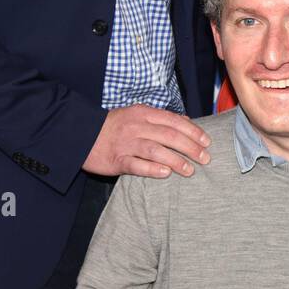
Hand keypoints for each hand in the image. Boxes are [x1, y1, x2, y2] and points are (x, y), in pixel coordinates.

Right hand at [82, 104, 210, 178]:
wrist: (82, 134)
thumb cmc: (114, 126)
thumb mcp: (137, 114)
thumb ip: (161, 118)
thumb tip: (186, 120)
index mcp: (144, 113)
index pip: (174, 121)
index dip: (193, 131)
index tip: (206, 141)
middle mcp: (137, 127)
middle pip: (170, 136)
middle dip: (191, 147)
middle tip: (205, 158)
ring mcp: (127, 143)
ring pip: (156, 151)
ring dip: (176, 161)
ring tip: (190, 170)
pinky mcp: (117, 160)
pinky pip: (137, 165)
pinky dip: (153, 169)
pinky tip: (166, 174)